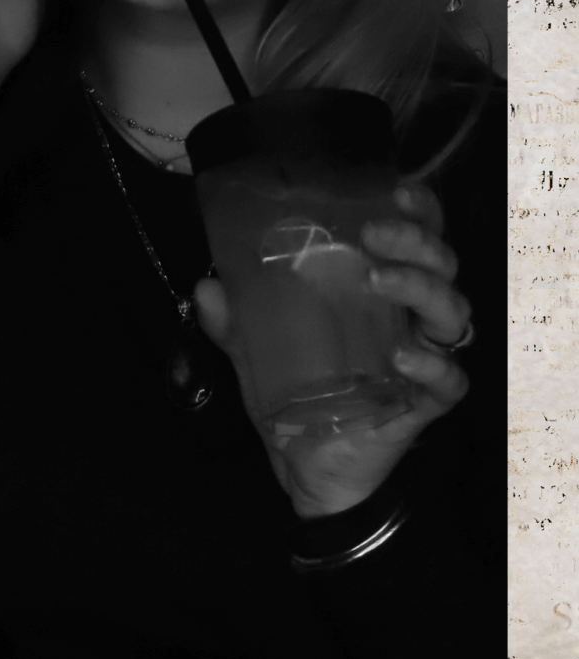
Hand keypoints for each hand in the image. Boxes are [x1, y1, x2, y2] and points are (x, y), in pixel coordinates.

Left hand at [193, 183, 470, 519]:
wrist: (307, 467)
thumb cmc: (296, 394)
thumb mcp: (256, 349)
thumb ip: (233, 319)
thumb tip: (206, 286)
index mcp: (385, 291)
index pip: (420, 238)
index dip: (421, 210)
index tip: (396, 191)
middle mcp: (414, 318)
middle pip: (443, 265)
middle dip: (416, 241)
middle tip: (374, 234)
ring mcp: (425, 360)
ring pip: (453, 314)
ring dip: (420, 288)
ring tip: (378, 279)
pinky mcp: (426, 405)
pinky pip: (449, 381)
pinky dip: (431, 365)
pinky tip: (401, 356)